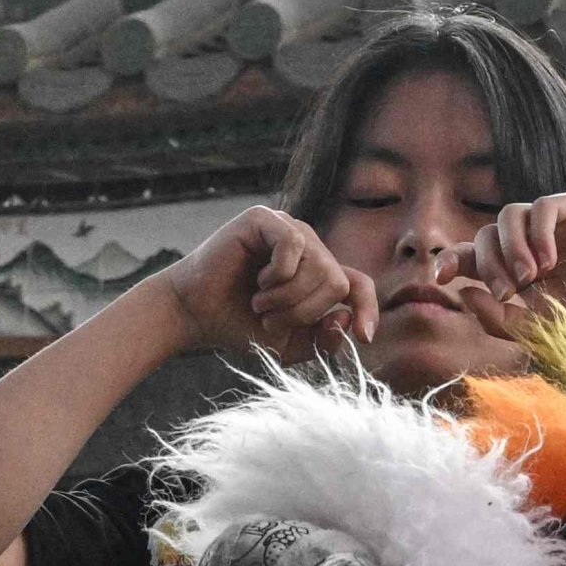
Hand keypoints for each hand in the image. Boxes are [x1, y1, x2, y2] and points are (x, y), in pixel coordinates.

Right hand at [164, 205, 379, 365]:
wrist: (196, 315)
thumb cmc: (240, 326)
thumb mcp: (289, 346)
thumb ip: (323, 340)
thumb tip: (344, 317)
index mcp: (318, 274)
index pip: (359, 285)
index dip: (368, 309)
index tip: (364, 337)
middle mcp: (308, 247)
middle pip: (338, 282)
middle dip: (307, 313)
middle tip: (272, 320)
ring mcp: (288, 229)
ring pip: (321, 267)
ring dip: (289, 299)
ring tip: (261, 305)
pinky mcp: (264, 219)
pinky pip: (294, 245)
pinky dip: (278, 275)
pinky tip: (259, 282)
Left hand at [436, 192, 565, 344]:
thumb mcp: (537, 330)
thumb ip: (498, 318)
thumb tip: (464, 291)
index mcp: (516, 271)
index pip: (473, 256)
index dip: (453, 260)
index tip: (441, 277)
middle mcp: (529, 243)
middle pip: (485, 234)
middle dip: (489, 263)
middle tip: (507, 292)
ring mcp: (552, 224)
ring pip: (507, 215)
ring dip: (510, 248)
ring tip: (530, 278)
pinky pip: (540, 208)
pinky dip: (537, 234)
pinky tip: (550, 263)